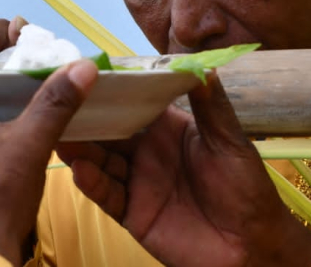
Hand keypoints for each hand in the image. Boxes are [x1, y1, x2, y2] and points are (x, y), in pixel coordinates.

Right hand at [55, 73, 310, 266]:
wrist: (251, 245)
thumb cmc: (247, 188)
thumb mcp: (230, 142)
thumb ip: (211, 107)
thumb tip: (202, 65)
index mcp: (170, 128)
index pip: (135, 102)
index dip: (115, 88)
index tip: (89, 70)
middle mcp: (148, 151)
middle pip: (110, 130)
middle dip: (87, 116)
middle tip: (59, 99)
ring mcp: (138, 181)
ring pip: (101, 160)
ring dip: (81, 146)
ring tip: (60, 131)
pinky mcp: (133, 213)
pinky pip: (107, 195)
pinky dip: (91, 181)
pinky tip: (78, 167)